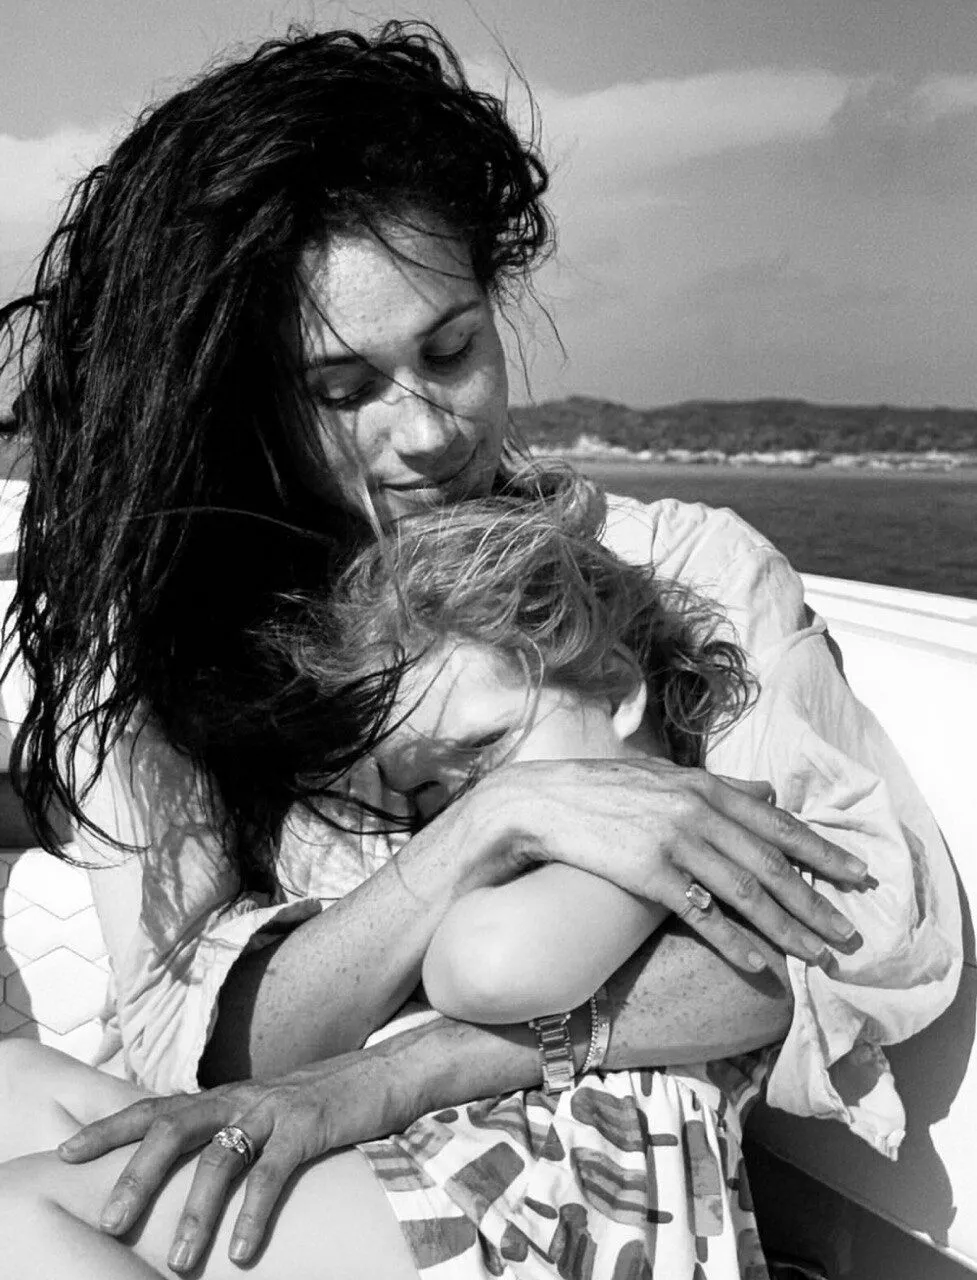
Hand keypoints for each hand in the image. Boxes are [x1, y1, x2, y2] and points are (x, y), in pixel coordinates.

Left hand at [58, 1043, 420, 1272]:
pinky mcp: (310, 1125)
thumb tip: (190, 1174)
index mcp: (225, 1097)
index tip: (65, 1151)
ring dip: (194, 1212)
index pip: (154, 1108)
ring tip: (178, 1263)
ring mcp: (275, 1108)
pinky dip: (253, 1214)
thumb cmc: (323, 1103)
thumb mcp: (266, 1113)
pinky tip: (242, 1252)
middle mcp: (241, 1098)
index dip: (109, 1128)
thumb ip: (229, 1134)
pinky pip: (273, 1174)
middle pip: (172, 1127)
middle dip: (136, 1174)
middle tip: (110, 1221)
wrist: (387, 1074)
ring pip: (219, 1158)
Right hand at [472, 757, 869, 972]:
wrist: (541, 802)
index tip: (858, 876)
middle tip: (852, 933)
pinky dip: (733, 941)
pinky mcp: (648, 874)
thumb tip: (768, 791)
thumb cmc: (604, 790)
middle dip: (818, 901)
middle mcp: (697, 811)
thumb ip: (720, 786)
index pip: (779, 824)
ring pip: (747, 892)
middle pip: (772, 863)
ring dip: (789, 928)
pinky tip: (758, 963)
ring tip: (820, 955)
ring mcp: (674, 842)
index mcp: (705, 787)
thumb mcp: (665, 777)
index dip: (823, 853)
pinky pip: (701, 914)